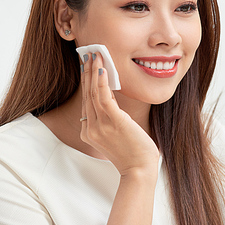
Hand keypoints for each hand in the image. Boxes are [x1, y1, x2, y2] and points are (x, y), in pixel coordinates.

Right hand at [80, 52, 159, 176]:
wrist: (139, 170)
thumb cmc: (132, 153)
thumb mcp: (116, 136)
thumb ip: (109, 120)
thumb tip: (111, 102)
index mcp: (89, 132)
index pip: (86, 101)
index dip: (86, 82)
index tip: (86, 66)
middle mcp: (90, 128)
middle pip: (87, 94)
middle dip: (86, 72)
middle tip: (87, 54)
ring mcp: (99, 126)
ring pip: (93, 93)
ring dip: (93, 72)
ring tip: (95, 55)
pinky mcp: (113, 122)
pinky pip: (104, 98)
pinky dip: (102, 82)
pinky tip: (103, 69)